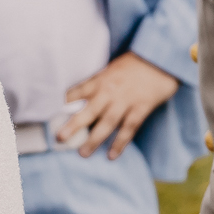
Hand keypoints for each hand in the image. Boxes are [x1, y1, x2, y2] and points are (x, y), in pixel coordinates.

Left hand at [61, 54, 179, 159]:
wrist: (161, 58)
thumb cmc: (135, 63)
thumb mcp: (111, 68)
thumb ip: (99, 82)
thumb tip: (82, 99)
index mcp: (100, 79)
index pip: (77, 92)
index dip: (64, 104)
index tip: (51, 115)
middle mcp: (110, 91)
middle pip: (88, 111)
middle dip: (73, 125)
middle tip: (60, 138)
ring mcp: (125, 101)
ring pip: (107, 123)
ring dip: (94, 140)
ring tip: (83, 154)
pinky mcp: (141, 108)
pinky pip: (128, 129)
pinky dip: (120, 143)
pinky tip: (111, 155)